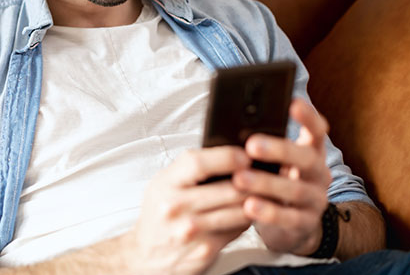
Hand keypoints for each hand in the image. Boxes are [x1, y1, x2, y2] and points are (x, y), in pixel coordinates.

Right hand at [123, 146, 252, 274]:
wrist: (145, 254)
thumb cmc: (159, 214)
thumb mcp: (163, 184)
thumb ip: (188, 170)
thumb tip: (227, 154)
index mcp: (165, 184)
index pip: (198, 163)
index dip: (227, 157)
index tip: (244, 156)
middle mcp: (176, 207)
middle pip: (227, 189)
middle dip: (252, 181)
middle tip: (264, 175)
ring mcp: (191, 231)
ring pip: (238, 211)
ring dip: (255, 202)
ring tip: (261, 194)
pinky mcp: (205, 250)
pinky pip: (236, 230)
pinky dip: (245, 220)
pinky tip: (246, 214)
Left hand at [233, 98, 331, 254]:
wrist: (290, 225)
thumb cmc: (273, 181)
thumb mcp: (271, 162)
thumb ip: (260, 146)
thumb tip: (230, 125)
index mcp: (310, 152)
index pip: (317, 130)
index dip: (308, 116)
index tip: (292, 102)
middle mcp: (318, 173)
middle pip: (307, 158)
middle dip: (280, 149)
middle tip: (251, 144)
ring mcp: (315, 200)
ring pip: (295, 190)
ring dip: (266, 183)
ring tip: (239, 178)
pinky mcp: (305, 224)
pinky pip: (289, 218)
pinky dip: (268, 212)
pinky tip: (249, 206)